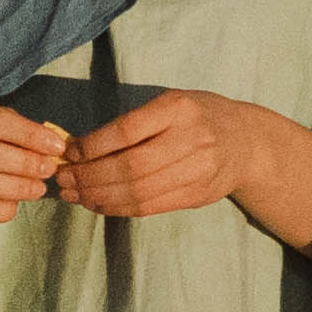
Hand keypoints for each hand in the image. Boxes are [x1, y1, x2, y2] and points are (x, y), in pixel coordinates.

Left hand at [52, 89, 251, 217]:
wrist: (248, 142)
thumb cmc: (196, 117)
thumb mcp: (169, 104)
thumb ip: (131, 123)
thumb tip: (76, 147)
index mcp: (179, 109)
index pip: (126, 131)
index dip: (91, 146)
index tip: (68, 153)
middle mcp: (192, 139)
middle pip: (130, 166)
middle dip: (89, 176)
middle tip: (62, 180)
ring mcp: (199, 171)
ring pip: (138, 192)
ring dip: (98, 196)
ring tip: (73, 194)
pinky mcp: (198, 196)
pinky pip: (150, 207)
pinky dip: (117, 208)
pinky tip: (97, 203)